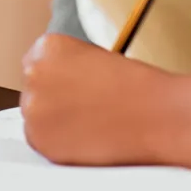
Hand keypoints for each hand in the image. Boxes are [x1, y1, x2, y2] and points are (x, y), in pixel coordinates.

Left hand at [18, 33, 175, 165]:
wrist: (157, 116)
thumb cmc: (138, 88)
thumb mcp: (95, 57)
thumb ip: (67, 66)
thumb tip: (57, 85)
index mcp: (48, 46)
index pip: (38, 64)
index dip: (59, 81)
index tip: (73, 90)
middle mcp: (34, 72)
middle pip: (34, 89)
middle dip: (54, 101)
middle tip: (85, 110)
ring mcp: (33, 106)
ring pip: (36, 116)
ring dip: (55, 122)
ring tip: (91, 124)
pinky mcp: (39, 139)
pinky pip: (41, 142)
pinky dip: (59, 144)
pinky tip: (86, 139)